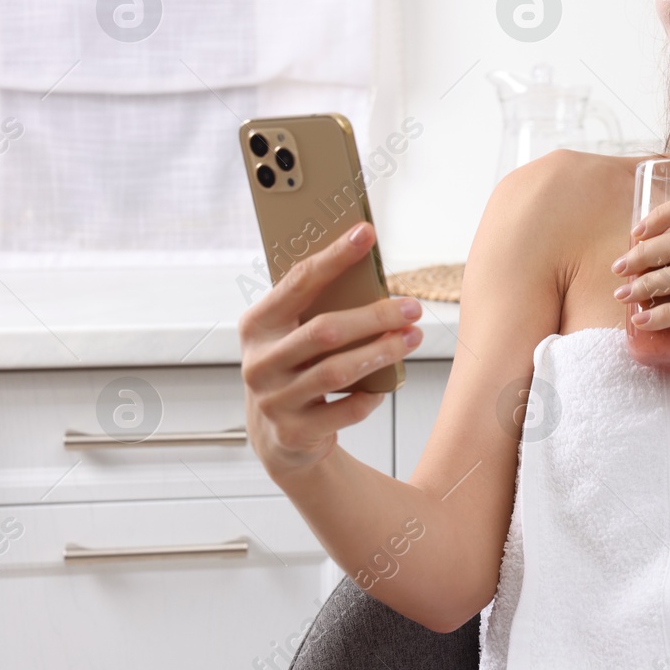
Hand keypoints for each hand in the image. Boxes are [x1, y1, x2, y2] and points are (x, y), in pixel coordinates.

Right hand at [238, 222, 423, 481]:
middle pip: (325, 331)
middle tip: (412, 308)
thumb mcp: (293, 335)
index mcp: (257, 325)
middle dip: (375, 317)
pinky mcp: (295, 431)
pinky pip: (346, 410)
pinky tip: (385, 386)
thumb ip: (317, 307)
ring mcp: (274, 400)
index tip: (366, 233)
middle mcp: (259, 362)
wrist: (279, 436)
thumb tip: (368, 265)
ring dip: (382, 352)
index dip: (334, 257)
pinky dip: (371, 396)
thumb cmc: (297, 367)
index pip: (298, 282)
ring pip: (337, 371)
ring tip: (413, 338)